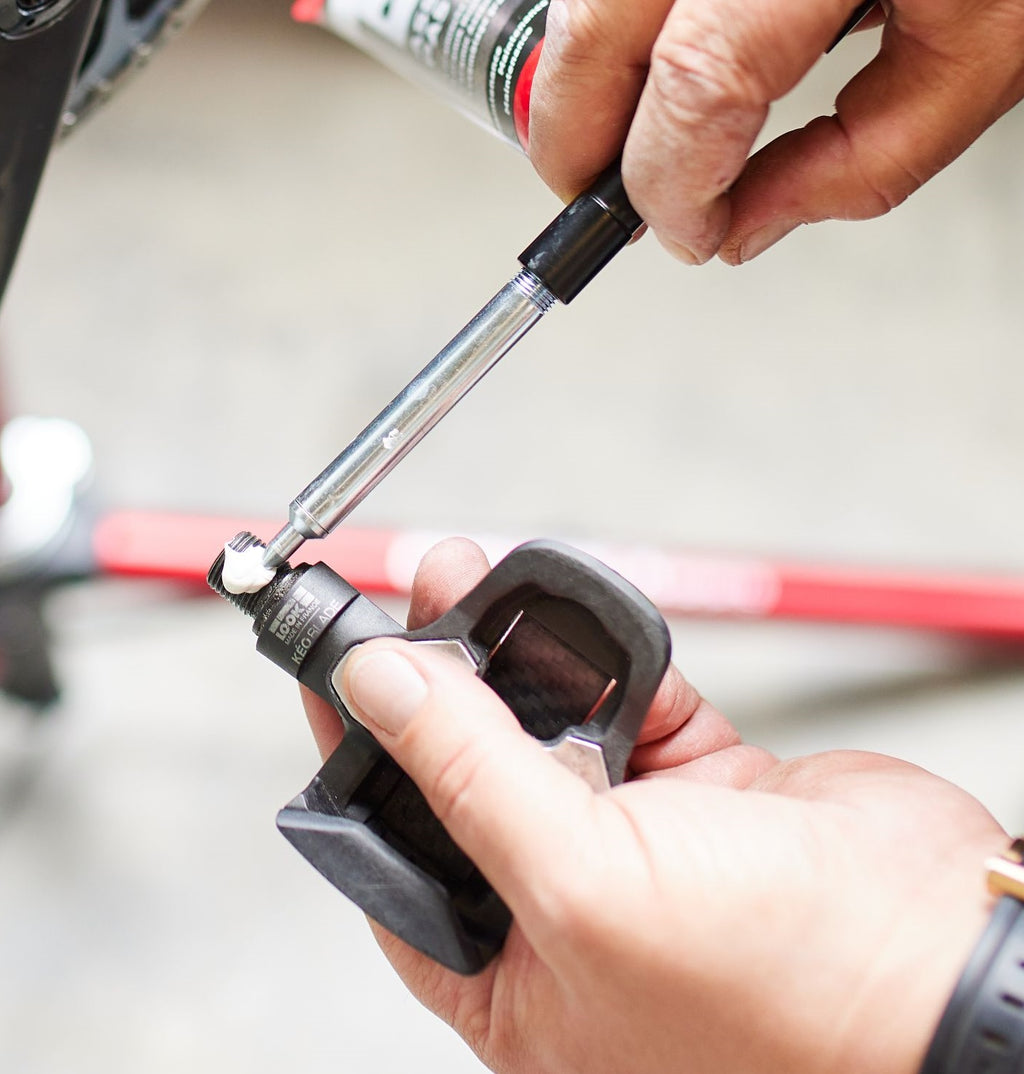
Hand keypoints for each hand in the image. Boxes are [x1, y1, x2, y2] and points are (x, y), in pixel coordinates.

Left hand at [303, 538, 1007, 1073]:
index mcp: (512, 971)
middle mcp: (565, 905)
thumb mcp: (582, 888)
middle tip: (416, 594)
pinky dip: (603, 656)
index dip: (359, 750)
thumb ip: (470, 776)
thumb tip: (382, 686)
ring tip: (477, 578)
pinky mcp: (694, 782)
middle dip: (440, 679)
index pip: (396, 844)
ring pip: (546, 721)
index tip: (339, 663)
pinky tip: (576, 619)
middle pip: (470, 769)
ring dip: (514, 652)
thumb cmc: (782, 994)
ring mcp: (634, 838)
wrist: (947, 955)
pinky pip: (625, 700)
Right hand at [527, 0, 1023, 263]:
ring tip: (619, 131)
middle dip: (574, 135)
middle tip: (592, 193)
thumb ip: (862, 164)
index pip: (698, 80)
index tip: (684, 231)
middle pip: (598, 25)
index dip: (670, 183)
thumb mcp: (982, 56)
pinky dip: (613, 24)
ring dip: (583, 75)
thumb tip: (744, 226)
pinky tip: (642, 60)